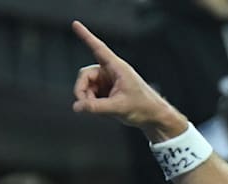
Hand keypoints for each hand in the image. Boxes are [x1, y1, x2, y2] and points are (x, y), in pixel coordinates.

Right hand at [71, 20, 187, 141]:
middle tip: (85, 106)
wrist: (153, 116)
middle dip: (82, 91)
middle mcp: (111, 71)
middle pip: (85, 75)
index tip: (75, 24)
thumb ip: (96, 107)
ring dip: (88, 99)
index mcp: (117, 68)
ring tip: (102, 110)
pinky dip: (93, 103)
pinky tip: (104, 110)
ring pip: (86, 86)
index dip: (86, 36)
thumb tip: (77, 107)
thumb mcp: (118, 107)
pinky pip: (91, 94)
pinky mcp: (106, 91)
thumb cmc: (142, 107)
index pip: (98, 49)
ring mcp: (108, 81)